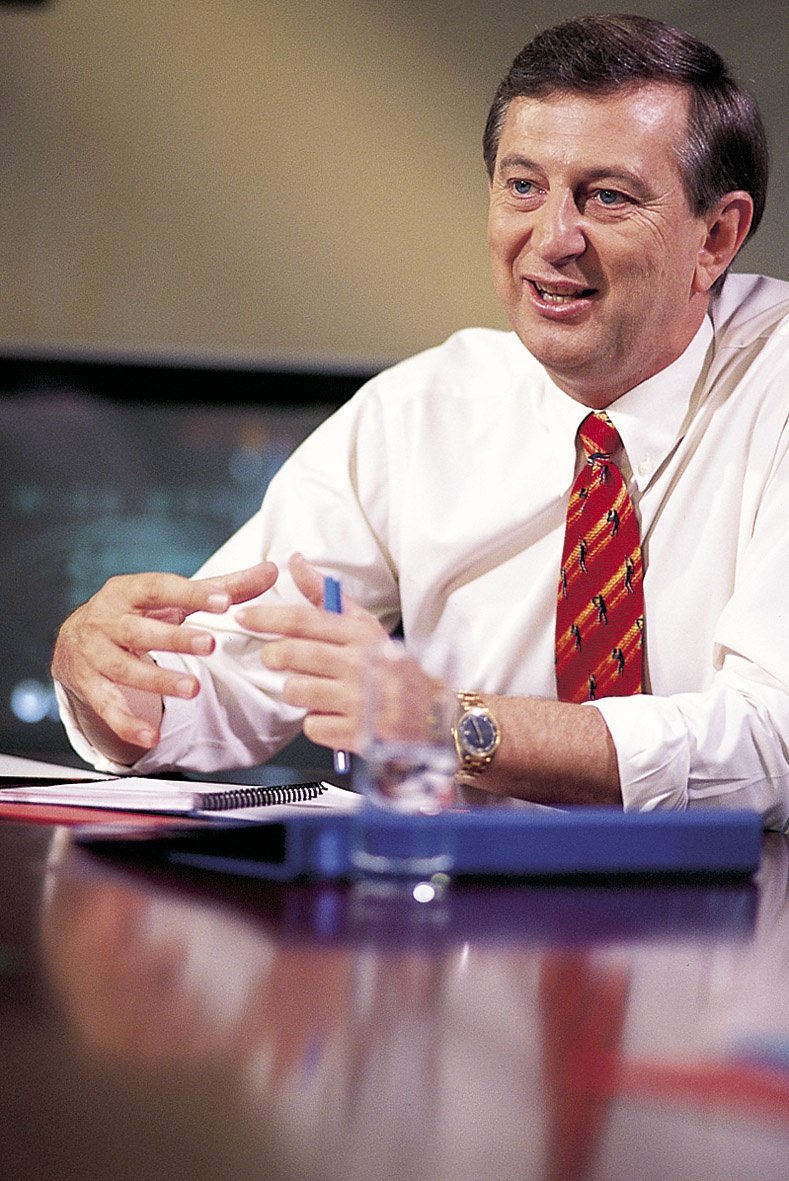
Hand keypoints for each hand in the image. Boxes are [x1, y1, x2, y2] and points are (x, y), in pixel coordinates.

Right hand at [52, 562, 277, 755]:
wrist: (73, 641)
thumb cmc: (136, 613)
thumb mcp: (171, 599)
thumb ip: (222, 588)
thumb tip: (272, 571)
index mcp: (128, 591)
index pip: (160, 588)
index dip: (192, 594)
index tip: (224, 600)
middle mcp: (106, 619)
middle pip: (139, 630)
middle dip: (174, 637)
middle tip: (210, 645)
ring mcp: (93, 654)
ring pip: (124, 668)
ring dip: (157, 681)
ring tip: (193, 690)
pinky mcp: (87, 686)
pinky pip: (106, 707)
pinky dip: (127, 723)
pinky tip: (153, 737)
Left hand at [237, 553, 400, 753]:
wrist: (433, 713)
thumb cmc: (391, 666)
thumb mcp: (366, 626)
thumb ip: (327, 596)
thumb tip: (295, 562)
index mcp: (362, 635)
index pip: (305, 620)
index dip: (268, 617)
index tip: (244, 616)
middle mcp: (360, 665)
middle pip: (293, 654)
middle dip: (273, 655)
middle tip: (274, 657)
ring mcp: (359, 701)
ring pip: (296, 691)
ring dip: (297, 690)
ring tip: (315, 689)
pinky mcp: (357, 734)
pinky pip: (312, 725)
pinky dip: (316, 722)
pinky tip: (333, 714)